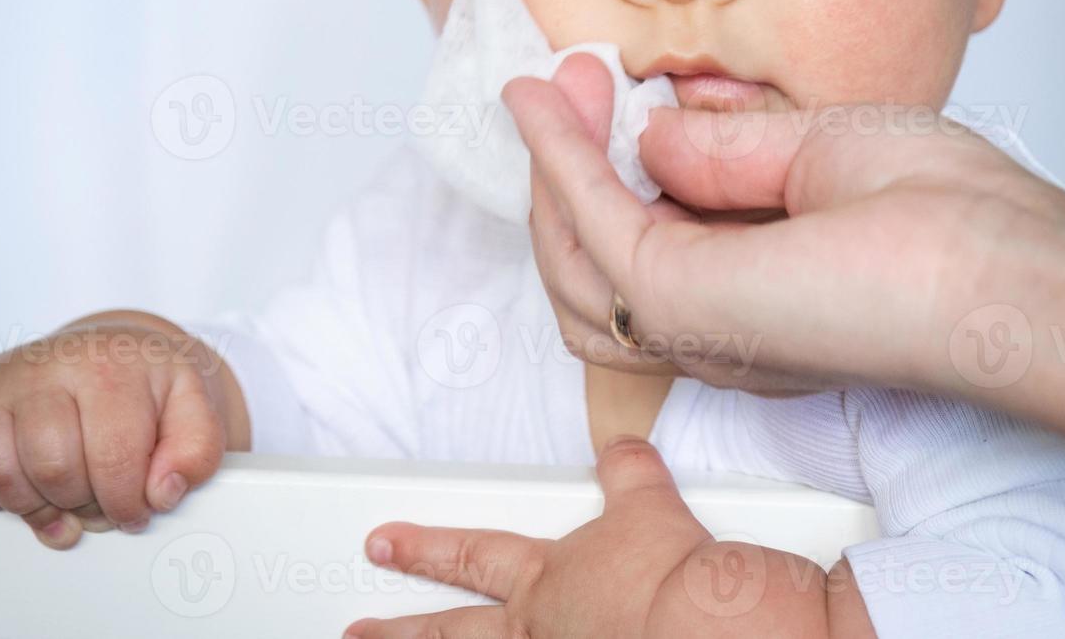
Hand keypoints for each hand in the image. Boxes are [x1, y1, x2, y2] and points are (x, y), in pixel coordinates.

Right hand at [0, 311, 241, 548]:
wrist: (115, 349)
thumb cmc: (149, 382)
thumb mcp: (194, 404)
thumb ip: (197, 448)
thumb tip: (162, 490)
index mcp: (109, 366)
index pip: (113, 460)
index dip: (128, 502)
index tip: (137, 509)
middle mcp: (46, 365)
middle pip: (53, 468)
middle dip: (83, 504)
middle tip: (101, 502)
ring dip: (33, 504)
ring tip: (63, 499)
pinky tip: (9, 489)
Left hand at [345, 437, 872, 638]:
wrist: (706, 620)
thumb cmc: (676, 573)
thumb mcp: (651, 502)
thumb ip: (629, 473)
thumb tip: (624, 444)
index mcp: (550, 575)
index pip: (472, 554)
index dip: (424, 547)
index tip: (384, 542)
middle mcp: (540, 626)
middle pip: (452, 630)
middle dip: (400, 629)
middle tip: (358, 630)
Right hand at [502, 53, 1064, 393]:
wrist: (1009, 271)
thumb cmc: (959, 222)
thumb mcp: (824, 151)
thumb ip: (728, 151)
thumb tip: (650, 136)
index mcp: (753, 294)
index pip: (647, 242)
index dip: (609, 165)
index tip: (598, 87)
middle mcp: (714, 323)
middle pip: (591, 264)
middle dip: (564, 167)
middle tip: (564, 81)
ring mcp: (693, 321)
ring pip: (573, 262)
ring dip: (551, 170)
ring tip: (550, 92)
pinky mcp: (680, 301)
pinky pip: (588, 227)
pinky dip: (560, 163)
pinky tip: (551, 108)